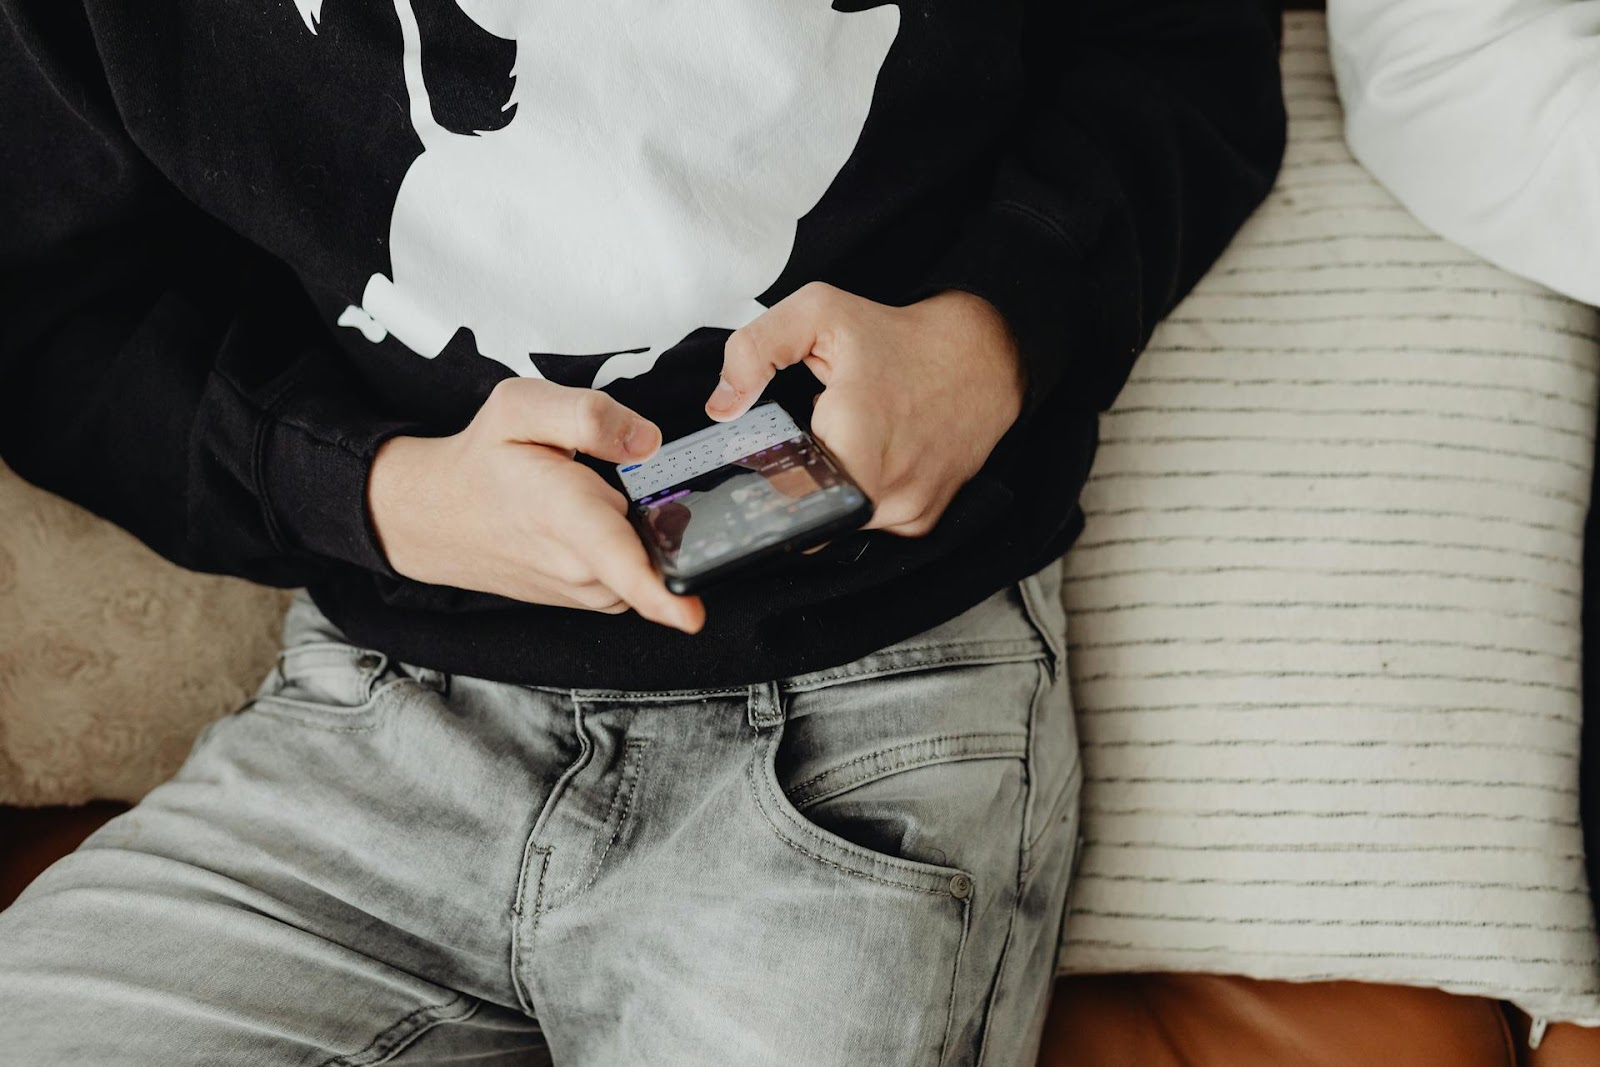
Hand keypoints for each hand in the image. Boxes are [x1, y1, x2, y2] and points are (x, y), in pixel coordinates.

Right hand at [368, 379, 705, 633]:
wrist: (437, 515)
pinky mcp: (588, 599)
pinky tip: (595, 522)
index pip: (617, 562)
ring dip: (639, 534)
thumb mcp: (522, 407)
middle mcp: (576, 564)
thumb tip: (647, 441)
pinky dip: (627, 550)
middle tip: (611, 478)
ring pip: (646, 562)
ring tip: (591, 497)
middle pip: (655, 548)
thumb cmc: (483, 461)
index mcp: (564, 513)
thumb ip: (589, 415)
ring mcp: (582, 589)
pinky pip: (630, 576)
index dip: (660, 594)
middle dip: (661, 514)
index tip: (691, 616)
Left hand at [706, 284, 1024, 536]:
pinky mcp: (921, 522)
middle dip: (792, 487)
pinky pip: (868, 526)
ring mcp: (908, 510)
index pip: (786, 500)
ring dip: (825, 495)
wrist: (983, 359)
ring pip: (837, 525)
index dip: (763, 487)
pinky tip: (865, 463)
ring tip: (838, 448)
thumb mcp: (820, 313)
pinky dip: (856, 501)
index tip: (759, 468)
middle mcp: (887, 486)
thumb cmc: (900, 340)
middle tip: (797, 449)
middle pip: (807, 516)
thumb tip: (722, 405)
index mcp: (857, 436)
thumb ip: (756, 349)